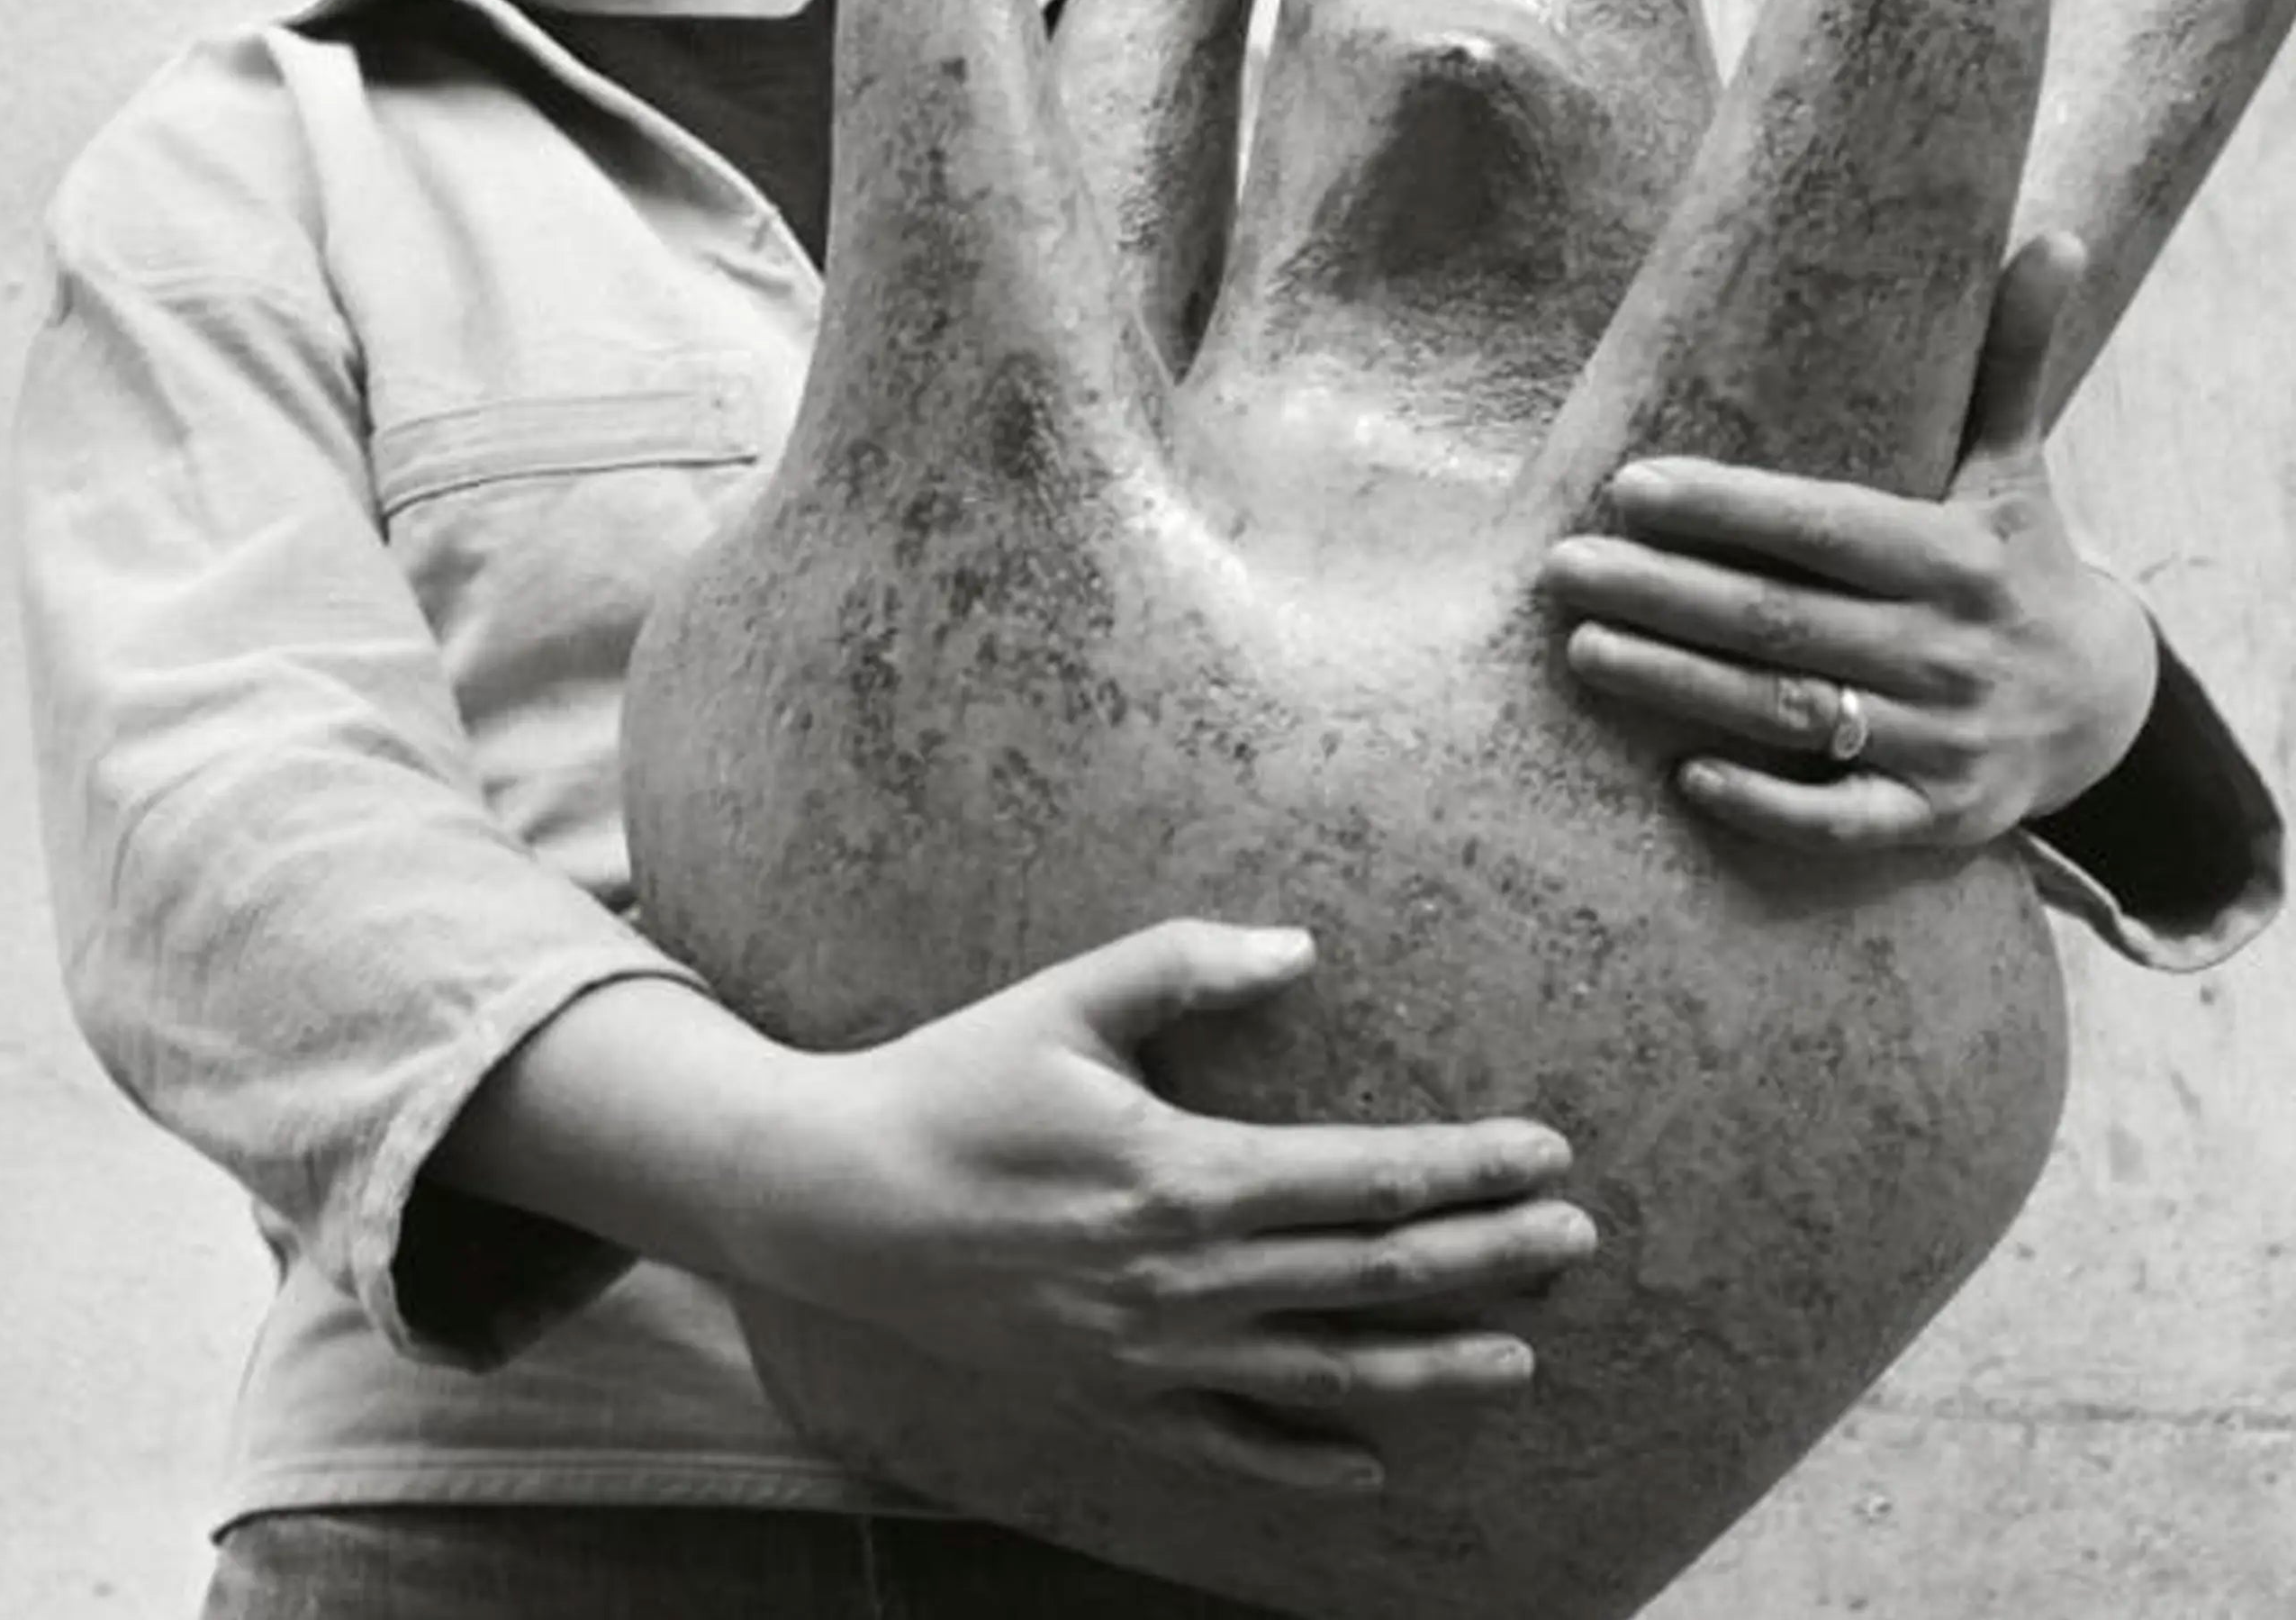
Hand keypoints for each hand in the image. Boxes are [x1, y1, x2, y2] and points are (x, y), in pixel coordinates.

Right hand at [731, 918, 1594, 1494]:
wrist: (837, 1202)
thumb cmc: (955, 1083)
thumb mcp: (1066, 1000)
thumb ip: (1187, 967)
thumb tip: (1301, 947)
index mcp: (1183, 1172)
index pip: (1363, 1174)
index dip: (1466, 1164)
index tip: (1548, 1151)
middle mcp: (1184, 1279)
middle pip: (1371, 1274)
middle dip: (1486, 1257)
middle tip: (1578, 1241)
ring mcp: (1151, 1356)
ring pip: (1326, 1374)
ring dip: (1432, 1367)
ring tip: (1520, 1359)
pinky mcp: (1112, 1400)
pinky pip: (1232, 1447)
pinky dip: (1310, 1462)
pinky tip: (1375, 1468)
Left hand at [1544, 232, 2159, 854]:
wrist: (2104, 703)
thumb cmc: (2019, 561)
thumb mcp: (2015, 464)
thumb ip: (2011, 357)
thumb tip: (2053, 235)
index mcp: (1957, 556)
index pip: (1823, 527)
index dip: (1726, 508)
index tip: (1627, 485)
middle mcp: (1948, 649)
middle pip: (1782, 621)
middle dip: (1665, 593)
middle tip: (1561, 566)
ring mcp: (1943, 741)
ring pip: (1792, 715)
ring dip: (1680, 686)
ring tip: (1583, 650)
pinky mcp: (1937, 818)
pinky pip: (1845, 820)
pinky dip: (1769, 805)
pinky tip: (1686, 775)